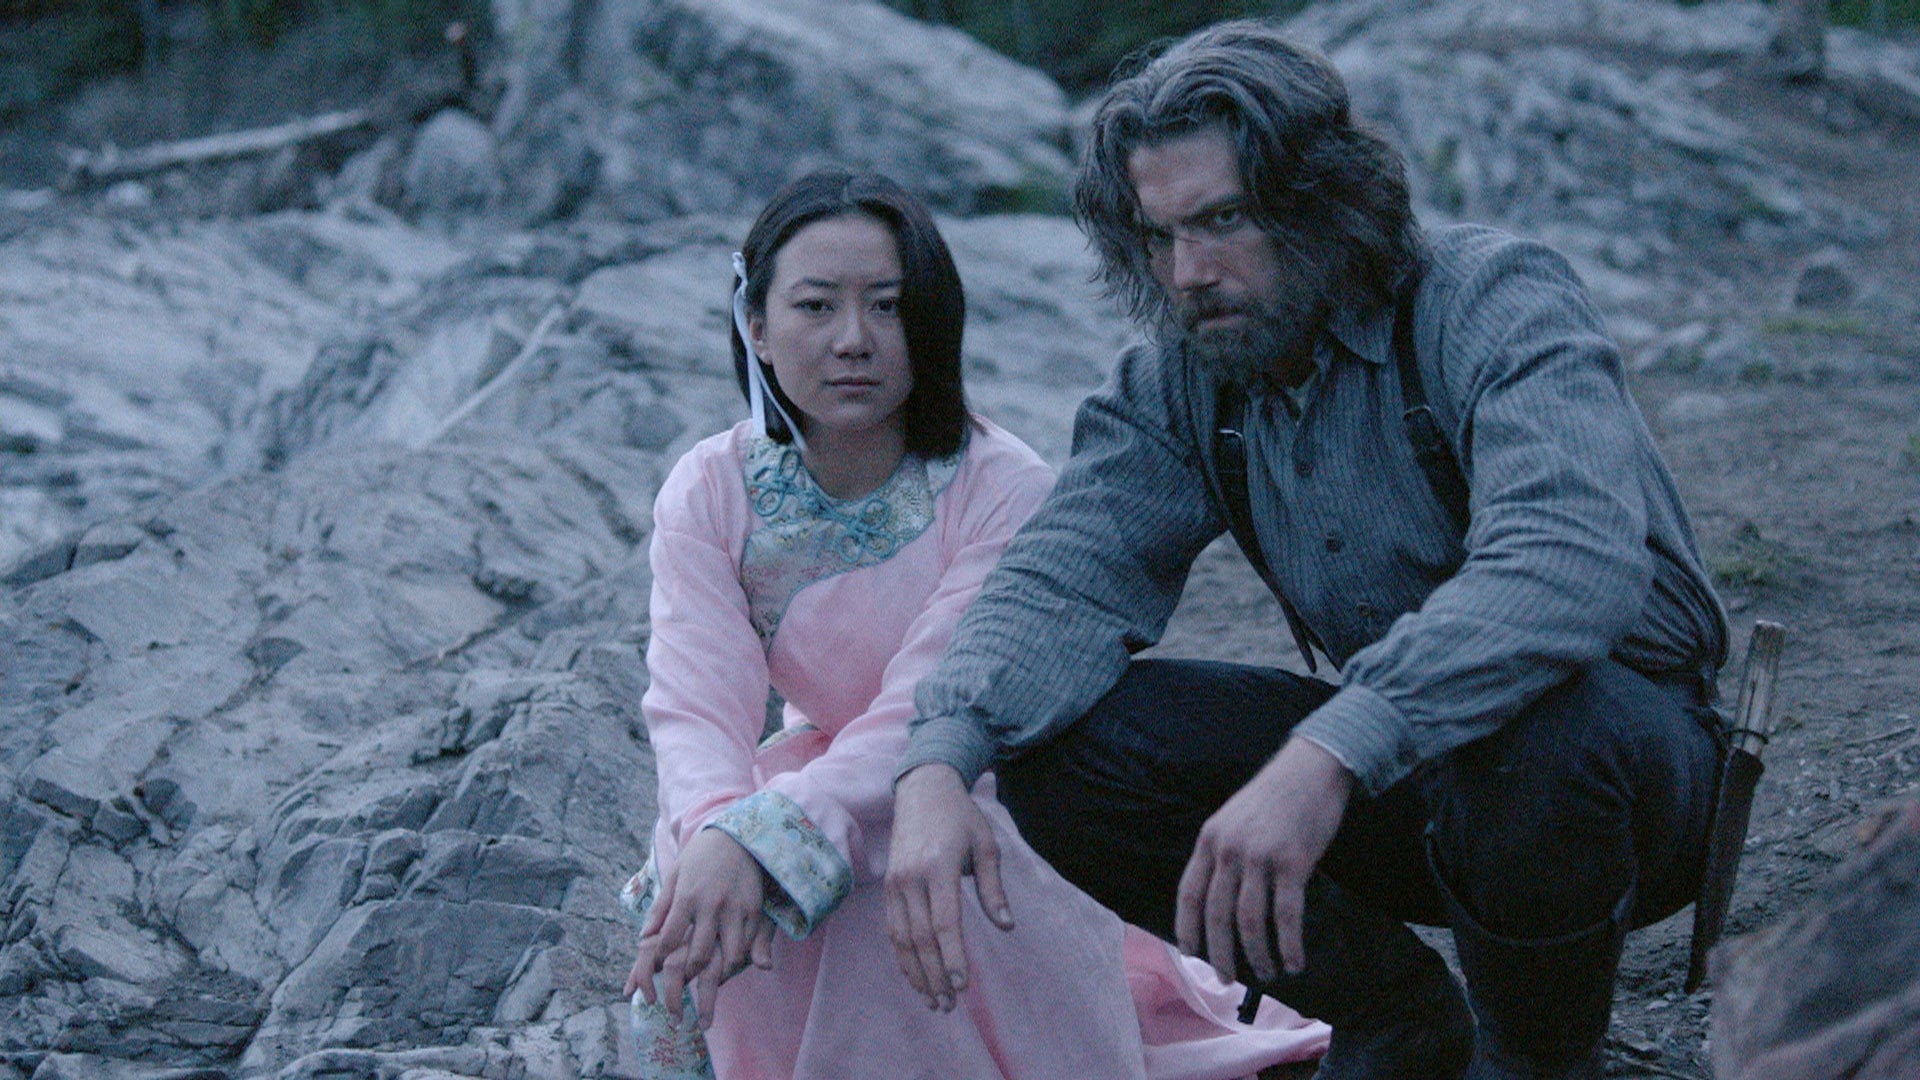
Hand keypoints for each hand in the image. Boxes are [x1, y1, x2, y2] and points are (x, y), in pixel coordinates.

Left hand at [624, 829, 775, 1027]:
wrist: (738, 835)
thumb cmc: (701, 856)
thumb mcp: (676, 875)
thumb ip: (661, 907)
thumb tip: (643, 936)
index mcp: (687, 896)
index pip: (669, 938)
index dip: (660, 958)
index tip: (656, 967)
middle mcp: (711, 905)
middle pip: (697, 954)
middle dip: (687, 976)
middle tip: (681, 986)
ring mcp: (736, 909)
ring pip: (727, 955)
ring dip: (717, 974)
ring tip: (707, 983)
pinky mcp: (755, 910)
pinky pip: (749, 944)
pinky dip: (739, 960)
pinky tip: (730, 966)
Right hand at [884, 764, 1013, 1011]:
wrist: (922, 789)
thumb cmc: (961, 817)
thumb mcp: (986, 846)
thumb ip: (993, 888)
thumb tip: (1006, 926)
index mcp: (938, 868)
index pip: (944, 923)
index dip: (953, 957)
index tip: (964, 985)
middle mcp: (911, 878)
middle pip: (920, 939)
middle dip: (935, 975)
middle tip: (949, 1005)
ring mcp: (895, 884)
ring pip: (901, 939)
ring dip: (917, 973)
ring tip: (933, 1001)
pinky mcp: (888, 887)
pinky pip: (893, 929)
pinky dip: (903, 957)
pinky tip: (916, 976)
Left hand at [1175, 737, 1352, 984]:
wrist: (1313, 766)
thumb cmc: (1276, 795)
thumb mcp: (1234, 817)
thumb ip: (1223, 852)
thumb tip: (1218, 898)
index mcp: (1210, 838)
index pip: (1189, 894)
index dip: (1188, 929)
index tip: (1191, 955)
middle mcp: (1230, 849)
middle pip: (1217, 916)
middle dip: (1220, 955)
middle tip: (1226, 980)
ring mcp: (1261, 856)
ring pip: (1250, 922)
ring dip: (1257, 956)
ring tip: (1266, 975)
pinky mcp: (1294, 863)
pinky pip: (1286, 917)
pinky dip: (1288, 946)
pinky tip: (1294, 962)